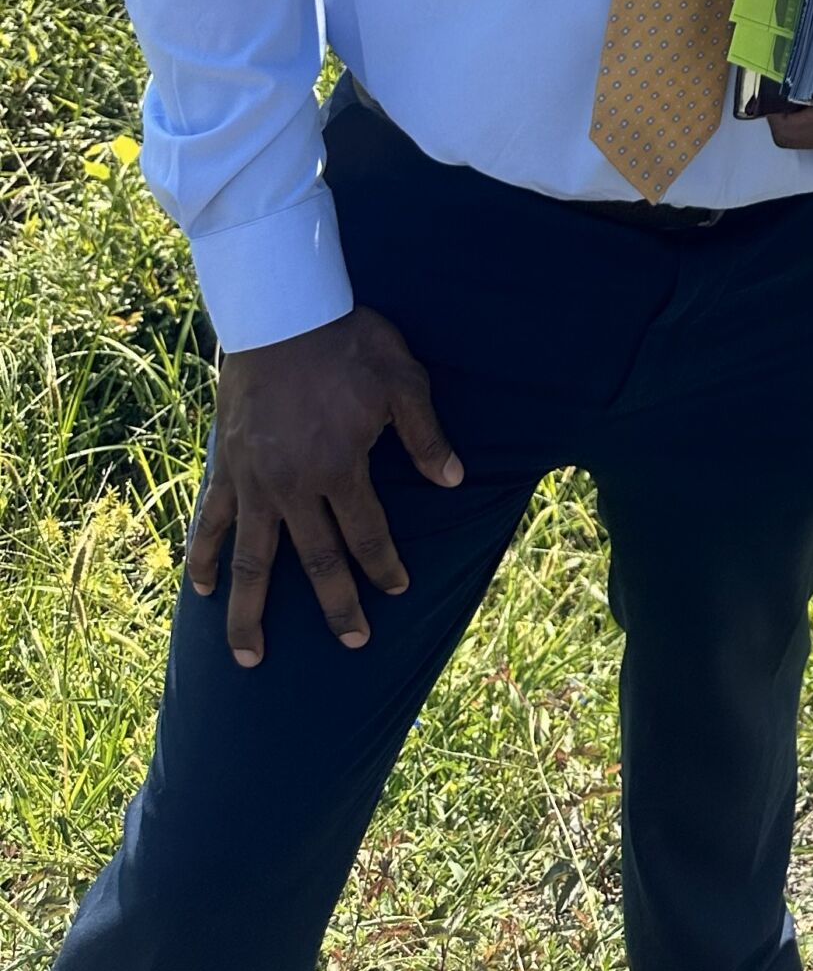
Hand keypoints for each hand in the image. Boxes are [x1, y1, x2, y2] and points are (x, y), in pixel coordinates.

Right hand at [187, 305, 463, 666]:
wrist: (281, 314)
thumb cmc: (349, 343)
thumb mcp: (403, 380)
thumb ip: (424, 436)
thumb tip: (452, 480)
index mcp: (340, 468)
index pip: (367, 535)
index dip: (383, 567)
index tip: (397, 591)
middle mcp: (294, 487)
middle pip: (315, 561)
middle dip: (336, 606)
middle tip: (352, 643)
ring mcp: (253, 482)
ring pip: (252, 560)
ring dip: (250, 611)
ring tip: (250, 657)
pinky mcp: (225, 468)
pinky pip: (209, 522)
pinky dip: (203, 557)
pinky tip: (201, 589)